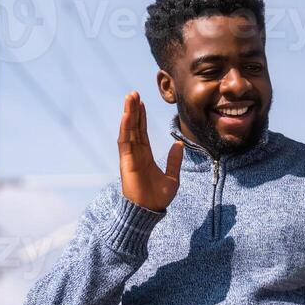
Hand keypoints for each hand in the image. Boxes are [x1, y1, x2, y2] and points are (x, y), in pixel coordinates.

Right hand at [117, 91, 184, 212]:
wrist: (149, 211)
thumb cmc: (157, 198)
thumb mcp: (172, 178)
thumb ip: (174, 161)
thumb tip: (179, 144)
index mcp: (144, 156)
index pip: (142, 132)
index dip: (141, 117)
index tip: (142, 103)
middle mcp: (135, 153)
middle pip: (133, 127)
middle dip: (133, 110)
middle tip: (133, 93)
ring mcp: (130, 156)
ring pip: (128, 130)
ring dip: (128, 113)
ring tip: (130, 97)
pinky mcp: (126, 161)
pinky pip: (125, 142)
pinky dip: (126, 128)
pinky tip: (127, 115)